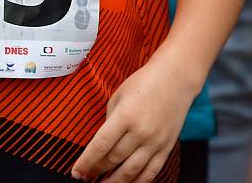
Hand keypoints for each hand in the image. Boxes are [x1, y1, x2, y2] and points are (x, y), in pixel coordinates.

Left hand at [71, 58, 194, 181]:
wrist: (174, 79)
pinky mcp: (166, 148)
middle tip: (85, 177)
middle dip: (97, 171)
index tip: (76, 172)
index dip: (87, 161)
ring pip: (131, 171)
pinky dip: (138, 182)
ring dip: (114, 182)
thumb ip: (110, 120)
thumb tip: (102, 143)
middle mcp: (140, 132)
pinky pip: (151, 172)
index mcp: (125, 116)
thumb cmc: (144, 83)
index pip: (101, 145)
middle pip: (114, 159)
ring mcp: (155, 142)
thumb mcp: (118, 96)